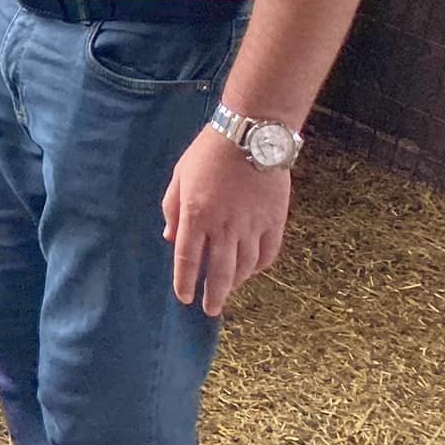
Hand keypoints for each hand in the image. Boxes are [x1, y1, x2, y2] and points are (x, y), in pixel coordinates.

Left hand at [162, 126, 291, 316]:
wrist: (251, 134)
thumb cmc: (209, 152)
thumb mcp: (180, 176)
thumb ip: (173, 208)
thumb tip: (169, 238)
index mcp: (196, 214)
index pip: (188, 259)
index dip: (185, 282)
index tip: (184, 298)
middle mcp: (224, 226)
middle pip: (219, 272)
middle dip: (214, 295)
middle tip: (210, 310)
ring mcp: (252, 225)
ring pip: (245, 267)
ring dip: (236, 283)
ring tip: (229, 291)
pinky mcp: (274, 221)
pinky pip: (268, 253)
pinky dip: (260, 267)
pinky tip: (252, 271)